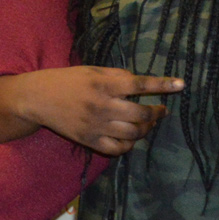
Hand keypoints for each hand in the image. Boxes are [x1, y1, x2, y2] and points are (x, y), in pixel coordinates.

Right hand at [0, 66, 183, 154]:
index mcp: (103, 84)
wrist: (37, 98)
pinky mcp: (89, 140)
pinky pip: (118, 149)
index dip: (162, 85)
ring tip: (147, 124)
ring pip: (133, 134)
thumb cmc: (66, 80)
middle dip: (156, 112)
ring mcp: (96, 125)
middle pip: (141, 114)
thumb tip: (140, 83)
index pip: (140, 84)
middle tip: (160, 110)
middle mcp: (102, 105)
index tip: (181, 85)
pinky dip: (129, 145)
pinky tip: (130, 138)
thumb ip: (116, 76)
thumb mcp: (91, 70)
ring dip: (146, 129)